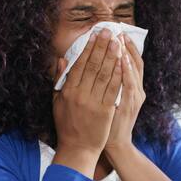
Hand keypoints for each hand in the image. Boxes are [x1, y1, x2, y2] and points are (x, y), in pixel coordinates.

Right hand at [52, 28, 122, 175]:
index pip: (79, 64)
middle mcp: (79, 94)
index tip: (94, 34)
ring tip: (117, 41)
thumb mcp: (57, 102)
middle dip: (101, 46)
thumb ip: (59, 80)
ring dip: (111, 56)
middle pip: (93, 65)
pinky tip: (122, 62)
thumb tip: (62, 59)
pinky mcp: (105, 110)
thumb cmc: (67, 125)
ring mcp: (93, 102)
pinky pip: (113, 88)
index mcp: (68, 91)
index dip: (88, 48)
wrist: (77, 149)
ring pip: (104, 74)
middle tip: (108, 31)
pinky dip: (118, 74)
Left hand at [105, 33, 145, 154]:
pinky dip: (126, 71)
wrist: (114, 143)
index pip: (130, 61)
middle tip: (117, 30)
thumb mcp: (110, 98)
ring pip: (133, 71)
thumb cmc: (108, 121)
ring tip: (119, 40)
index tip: (115, 32)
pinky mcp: (130, 105)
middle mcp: (136, 90)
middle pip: (134, 62)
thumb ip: (107, 82)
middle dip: (125, 46)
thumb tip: (100, 64)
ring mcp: (134, 97)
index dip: (124, 46)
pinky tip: (121, 60)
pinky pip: (129, 85)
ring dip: (126, 54)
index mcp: (131, 87)